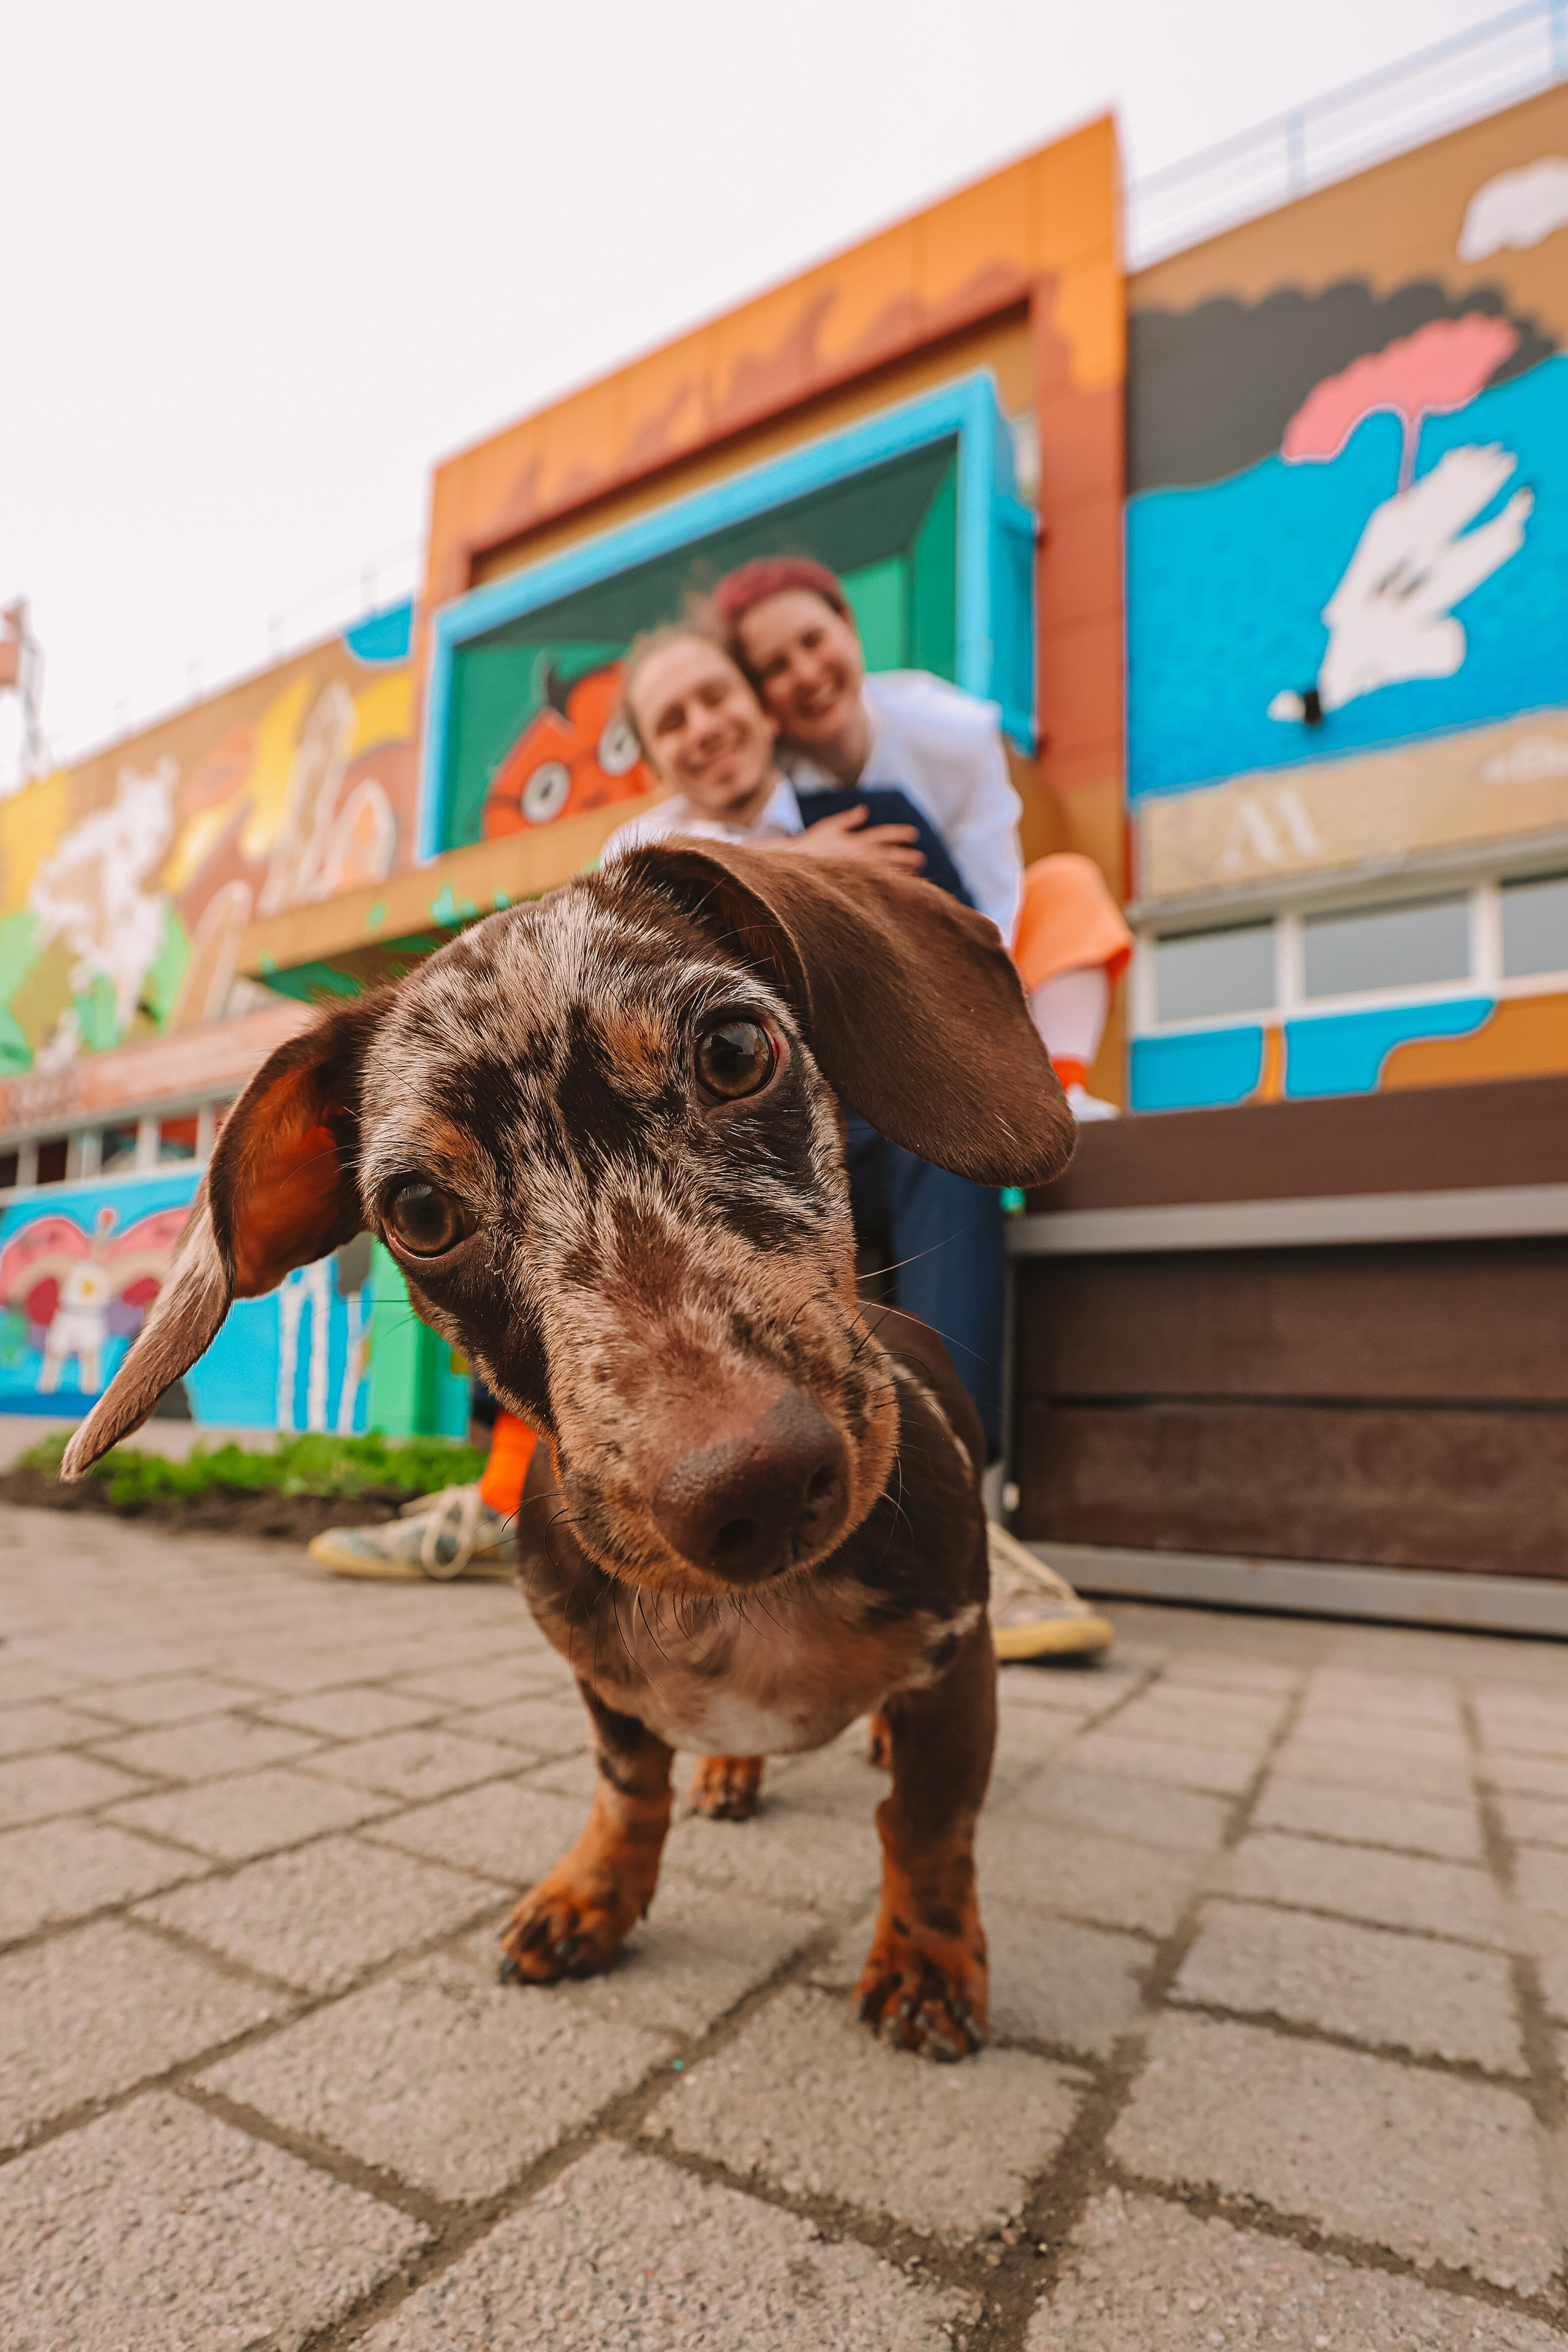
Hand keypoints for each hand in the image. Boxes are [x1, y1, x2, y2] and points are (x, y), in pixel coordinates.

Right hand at [794, 805, 924, 874]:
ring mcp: (854, 870)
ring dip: (900, 871)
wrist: (792, 862)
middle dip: (905, 855)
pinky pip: (872, 884)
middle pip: (887, 853)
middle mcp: (857, 854)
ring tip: (914, 872)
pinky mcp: (849, 882)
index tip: (913, 834)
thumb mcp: (829, 827)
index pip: (882, 834)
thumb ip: (848, 819)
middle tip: (921, 858)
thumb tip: (864, 811)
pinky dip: (886, 884)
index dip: (899, 833)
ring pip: (883, 870)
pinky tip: (897, 887)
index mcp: (854, 839)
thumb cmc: (810, 844)